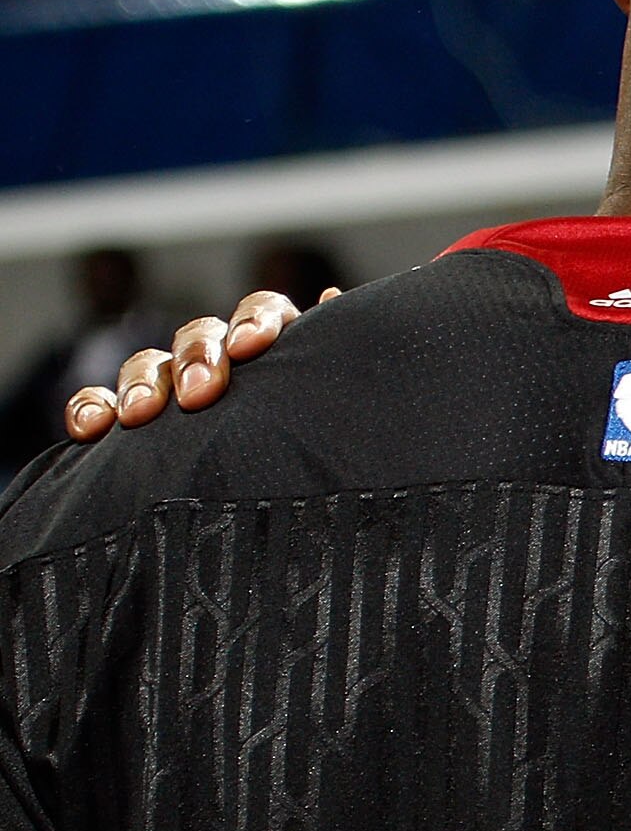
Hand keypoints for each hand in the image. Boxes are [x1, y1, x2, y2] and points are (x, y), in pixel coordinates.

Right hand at [64, 287, 327, 442]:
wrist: (283, 534)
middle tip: (200, 395)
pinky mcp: (132, 427)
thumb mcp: (339, 411)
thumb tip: (334, 296)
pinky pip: (100, 403)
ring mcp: (175, 393)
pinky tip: (92, 429)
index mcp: (278, 356)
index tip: (250, 346)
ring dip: (144, 383)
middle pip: (202, 336)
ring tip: (141, 417)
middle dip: (198, 359)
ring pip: (151, 365)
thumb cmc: (327, 461)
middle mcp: (225, 366)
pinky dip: (91, 408)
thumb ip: (335, 363)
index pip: (263, 313)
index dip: (255, 321)